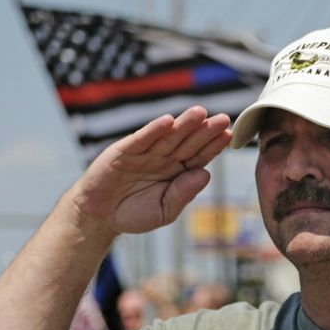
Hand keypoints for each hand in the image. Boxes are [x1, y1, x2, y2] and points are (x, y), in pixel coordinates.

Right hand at [70, 106, 230, 235]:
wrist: (99, 217)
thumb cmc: (133, 214)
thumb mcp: (163, 211)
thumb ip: (183, 194)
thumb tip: (205, 174)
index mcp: (177, 172)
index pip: (199, 156)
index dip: (213, 146)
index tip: (229, 136)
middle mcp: (163, 158)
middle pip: (187, 142)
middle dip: (204, 130)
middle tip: (223, 118)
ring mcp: (144, 153)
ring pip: (167, 137)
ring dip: (183, 124)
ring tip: (200, 113)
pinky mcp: (124, 152)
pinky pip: (141, 140)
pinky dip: (152, 130)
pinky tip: (167, 121)